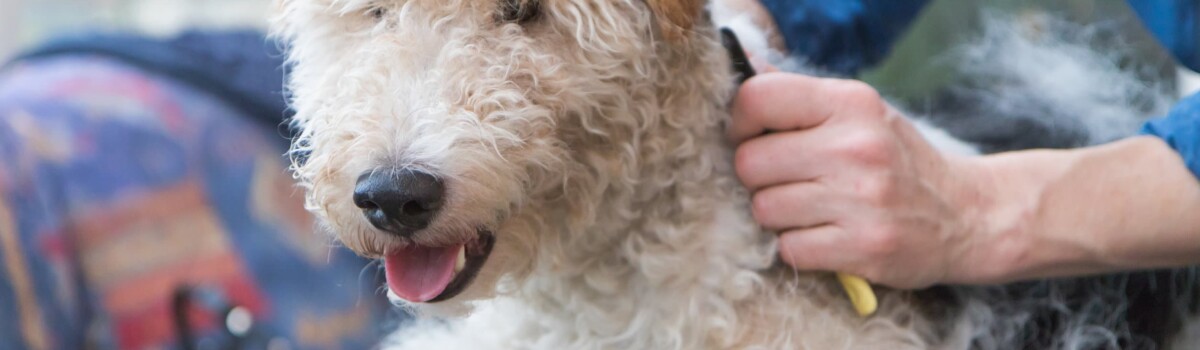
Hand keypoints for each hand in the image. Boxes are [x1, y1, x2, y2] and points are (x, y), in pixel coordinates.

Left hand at [729, 72, 986, 288]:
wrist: (967, 215)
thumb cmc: (897, 159)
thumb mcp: (859, 112)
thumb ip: (800, 96)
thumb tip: (743, 64)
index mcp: (852, 102)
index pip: (757, 98)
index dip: (740, 122)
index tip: (754, 138)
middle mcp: (856, 146)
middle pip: (749, 162)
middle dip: (758, 177)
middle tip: (790, 181)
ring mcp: (861, 199)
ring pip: (764, 209)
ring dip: (778, 215)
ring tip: (813, 209)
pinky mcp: (864, 247)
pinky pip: (789, 248)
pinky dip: (799, 247)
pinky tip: (827, 235)